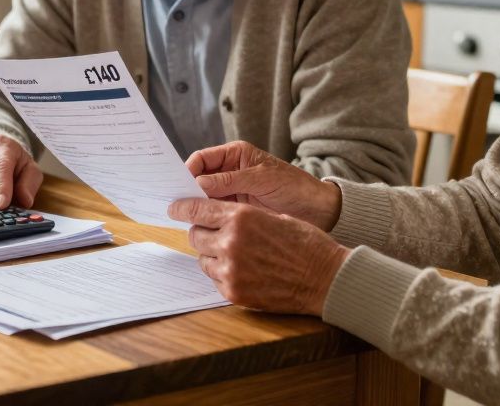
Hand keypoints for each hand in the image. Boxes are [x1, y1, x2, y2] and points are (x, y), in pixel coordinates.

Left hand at [168, 198, 350, 315]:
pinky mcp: (233, 291)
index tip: (175, 208)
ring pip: (203, 258)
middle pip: (195, 234)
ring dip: (212, 254)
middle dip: (202, 232)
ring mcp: (230, 269)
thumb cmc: (304, 243)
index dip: (183, 207)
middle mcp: (231, 242)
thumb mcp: (272, 216)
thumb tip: (215, 215)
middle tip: (215, 233)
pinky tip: (243, 270)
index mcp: (242, 217)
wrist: (324, 277)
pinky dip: (222, 273)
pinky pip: (214, 278)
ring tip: (236, 254)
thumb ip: (240, 216)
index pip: (197, 209)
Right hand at [186, 141, 341, 230]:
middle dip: (186, 189)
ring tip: (184, 217)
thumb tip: (197, 184)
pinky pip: (214, 214)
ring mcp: (231, 194)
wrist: (318, 211)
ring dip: (195, 207)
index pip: (202, 159)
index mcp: (235, 155)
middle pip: (198, 179)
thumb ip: (229, 180)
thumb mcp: (261, 178)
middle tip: (174, 203)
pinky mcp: (236, 213)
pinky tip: (200, 227)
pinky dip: (206, 219)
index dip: (188, 170)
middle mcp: (229, 173)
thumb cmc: (293, 186)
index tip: (178, 184)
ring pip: (203, 198)